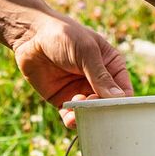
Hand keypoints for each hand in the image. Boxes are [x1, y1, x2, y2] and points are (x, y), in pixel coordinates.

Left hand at [8, 13, 130, 128]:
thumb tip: (118, 98)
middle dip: (102, 108)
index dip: (121, 100)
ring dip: (87, 114)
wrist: (30, 36)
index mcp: (110, 65)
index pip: (123, 89)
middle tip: (92, 102)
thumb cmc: (63, 35)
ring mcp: (80, 91)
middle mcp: (97, 80)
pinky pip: (72, 116)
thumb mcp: (86, 52)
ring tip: (78, 104)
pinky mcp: (63, 100)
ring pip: (91, 112)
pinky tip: (70, 117)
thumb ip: (101, 76)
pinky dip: (73, 120)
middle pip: (107, 104)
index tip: (114, 106)